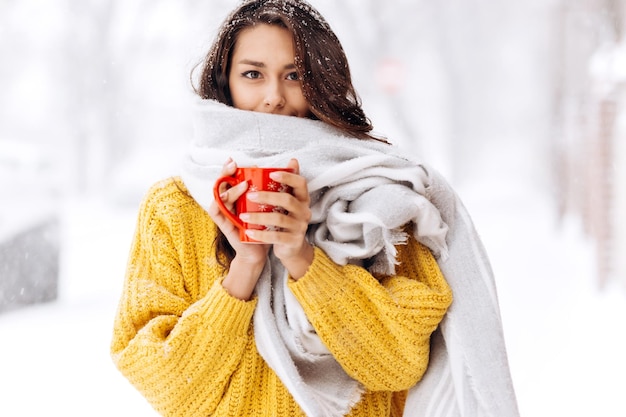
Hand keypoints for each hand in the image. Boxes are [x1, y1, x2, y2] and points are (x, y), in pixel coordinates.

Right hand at [207, 158, 268, 299]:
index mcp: (238, 196)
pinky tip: (229, 199)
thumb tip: (293, 162)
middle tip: (234, 165)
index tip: (234, 160)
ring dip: (230, 189)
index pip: (230, 178)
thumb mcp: (274, 203)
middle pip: (221, 184)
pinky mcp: (224, 224)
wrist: (262, 250)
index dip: (229, 168)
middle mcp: (229, 203)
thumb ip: (281, 183)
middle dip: (225, 173)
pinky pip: (217, 212)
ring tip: (244, 184)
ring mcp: (225, 213)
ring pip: (220, 196)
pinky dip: (221, 204)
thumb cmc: (267, 225)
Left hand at [240, 158, 313, 278]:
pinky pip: (276, 237)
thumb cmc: (285, 219)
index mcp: (302, 198)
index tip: (271, 173)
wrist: (291, 248)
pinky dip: (260, 235)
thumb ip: (286, 183)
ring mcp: (299, 227)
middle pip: (288, 200)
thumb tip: (290, 160)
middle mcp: (304, 211)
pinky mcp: (292, 241)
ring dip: (259, 217)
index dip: (288, 177)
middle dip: (267, 196)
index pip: (300, 183)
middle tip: (249, 195)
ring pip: (279, 220)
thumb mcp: (287, 201)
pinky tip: (248, 232)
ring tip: (242, 215)